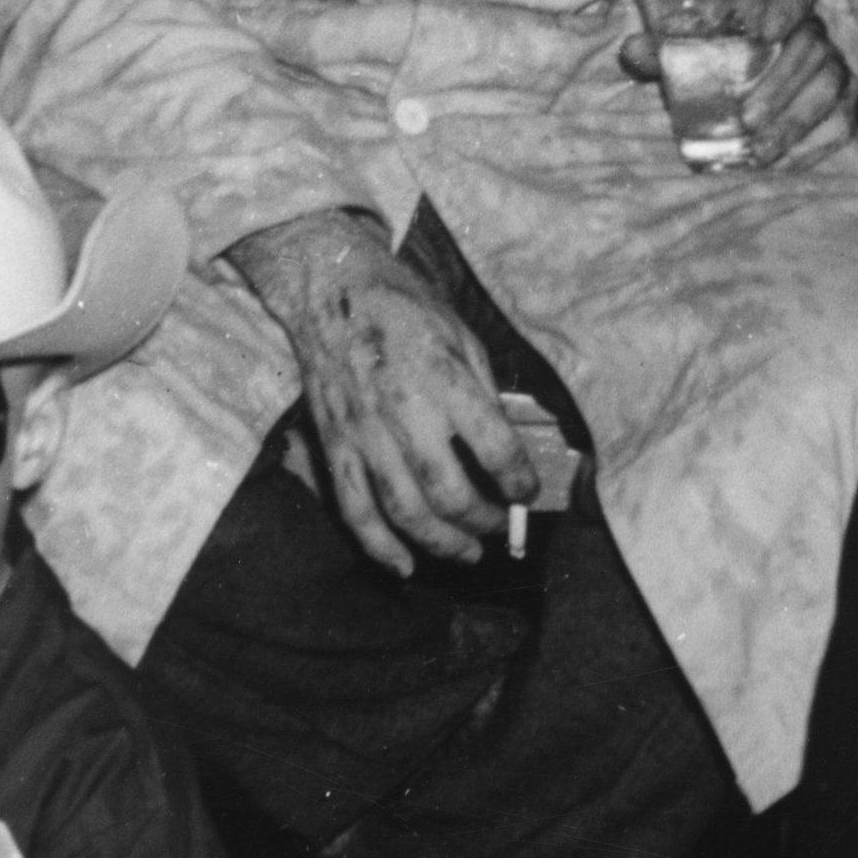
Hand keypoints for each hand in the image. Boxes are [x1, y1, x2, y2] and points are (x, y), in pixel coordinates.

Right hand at [232, 210, 520, 574]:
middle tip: (500, 527)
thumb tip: (507, 446)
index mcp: (443, 378)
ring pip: (404, 511)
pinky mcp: (334, 445)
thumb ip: (483, 391)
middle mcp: (403, 411)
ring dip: (442, 544)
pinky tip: (405, 567)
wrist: (331, 290)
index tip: (527, 490)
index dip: (518, 480)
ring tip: (468, 554)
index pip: (494, 447)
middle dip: (484, 521)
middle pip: (449, 492)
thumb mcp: (460, 333)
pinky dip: (378, 547)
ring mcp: (364, 433)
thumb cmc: (403, 308)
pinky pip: (354, 509)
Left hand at [613, 0, 857, 169]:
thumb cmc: (724, 58)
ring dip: (793, 120)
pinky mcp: (846, 104)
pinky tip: (780, 164)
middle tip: (745, 117)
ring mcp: (837, 66)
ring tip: (758, 148)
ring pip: (828, 86)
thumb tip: (632, 51)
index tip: (760, 32)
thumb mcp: (695, 49)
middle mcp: (818, 28)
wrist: (763, 91)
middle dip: (779, 83)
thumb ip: (666, 48)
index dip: (785, 5)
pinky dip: (809, 147)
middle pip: (812, 45)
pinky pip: (838, 124)